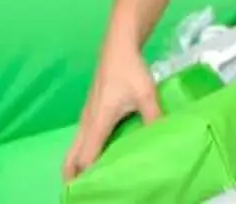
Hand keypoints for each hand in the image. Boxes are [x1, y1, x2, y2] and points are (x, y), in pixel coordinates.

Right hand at [61, 36, 162, 179]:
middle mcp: (87, 122)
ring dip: (76, 164)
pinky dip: (81, 151)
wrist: (118, 46)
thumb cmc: (130, 70)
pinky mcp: (89, 110)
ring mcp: (86, 116)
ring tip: (88, 180)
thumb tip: (164, 137)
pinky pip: (80, 138)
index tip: (93, 190)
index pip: (86, 157)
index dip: (87, 177)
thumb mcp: (146, 95)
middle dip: (72, 176)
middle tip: (80, 192)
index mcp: (98, 122)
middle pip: (71, 157)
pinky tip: (95, 155)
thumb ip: (154, 117)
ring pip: (74, 147)